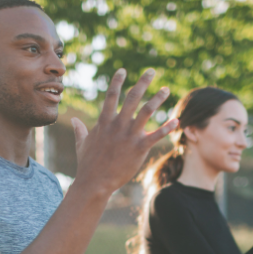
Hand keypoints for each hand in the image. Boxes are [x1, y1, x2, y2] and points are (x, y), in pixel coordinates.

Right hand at [71, 69, 177, 196]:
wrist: (94, 182)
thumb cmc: (87, 164)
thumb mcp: (81, 144)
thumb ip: (80, 130)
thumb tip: (75, 120)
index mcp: (104, 122)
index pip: (111, 95)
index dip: (117, 81)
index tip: (123, 70)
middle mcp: (118, 125)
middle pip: (132, 97)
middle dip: (142, 82)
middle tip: (151, 71)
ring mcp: (129, 135)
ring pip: (146, 111)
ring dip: (157, 98)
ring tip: (166, 89)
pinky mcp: (139, 148)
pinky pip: (156, 135)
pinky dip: (167, 127)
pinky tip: (177, 120)